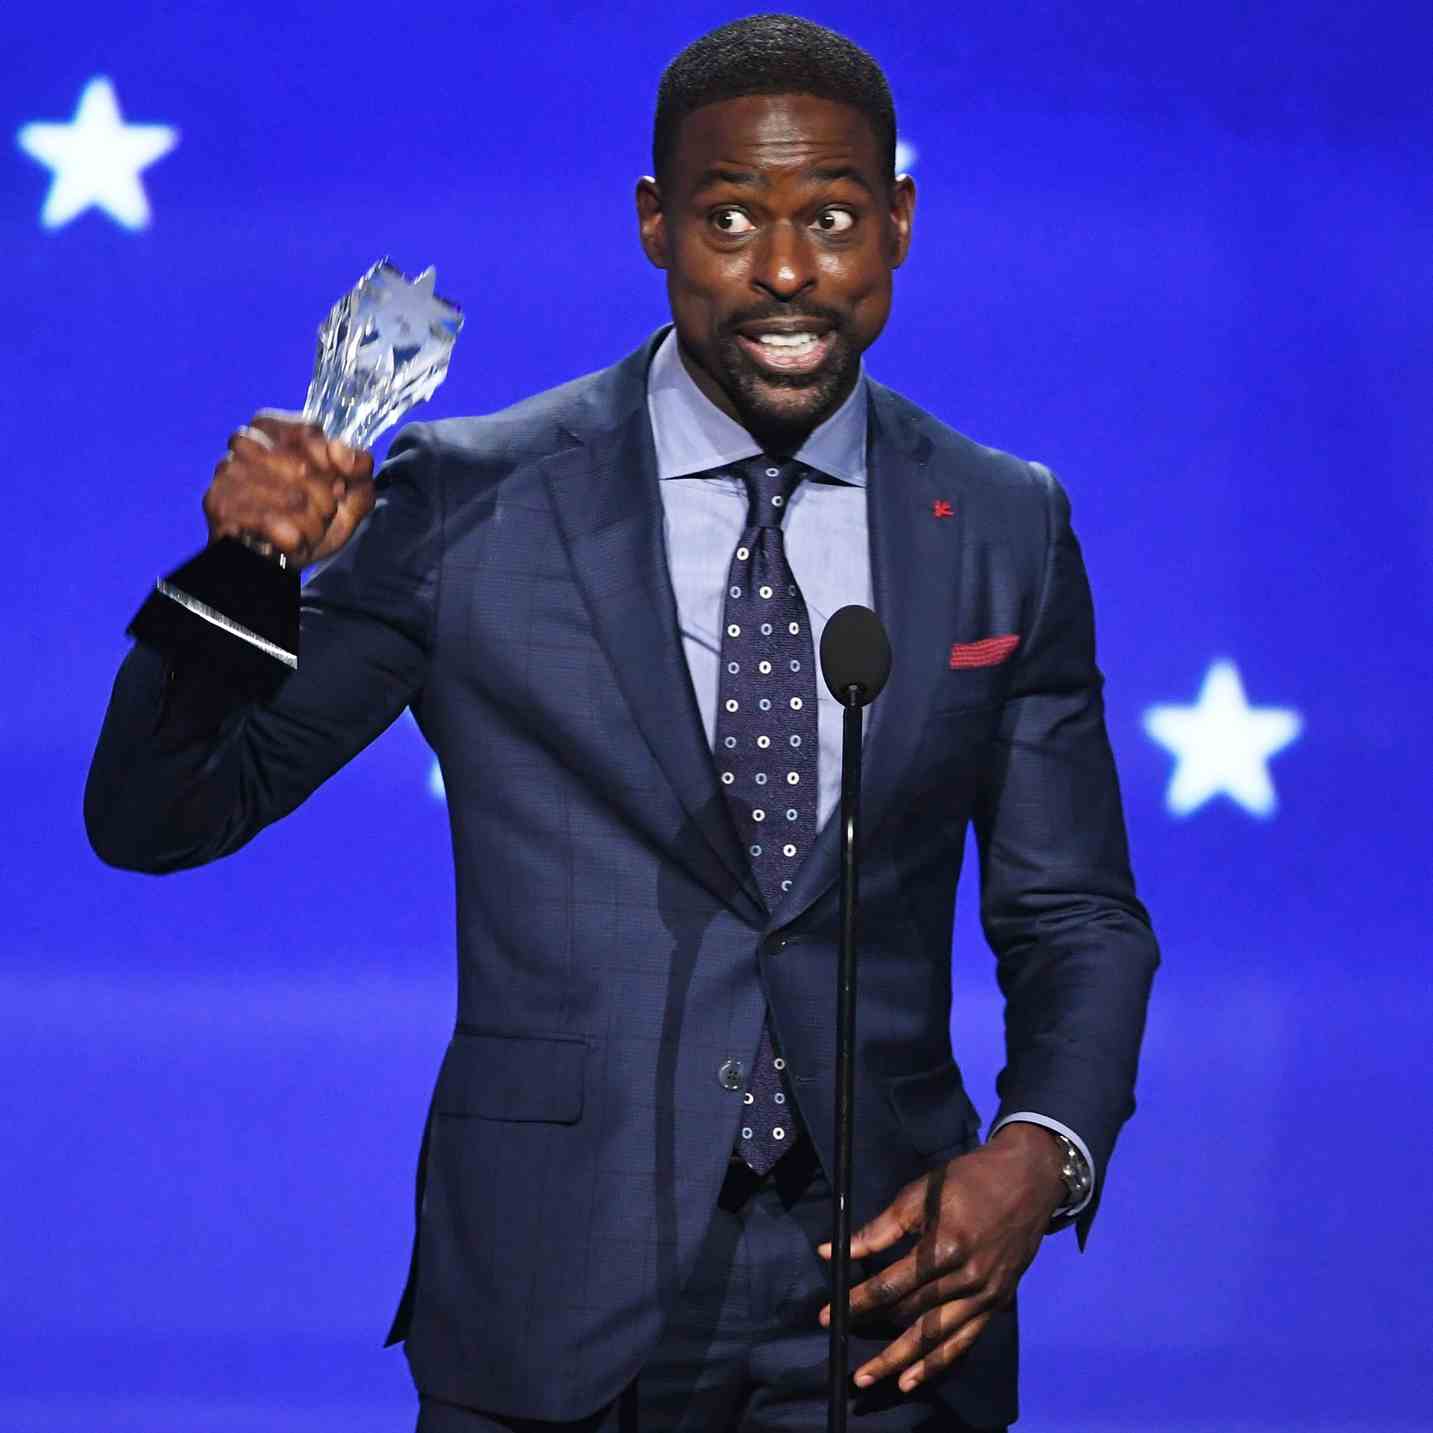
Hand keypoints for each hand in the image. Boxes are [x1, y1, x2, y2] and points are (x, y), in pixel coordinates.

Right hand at [203, 410, 374, 566]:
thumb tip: (340, 450)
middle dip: (325, 498)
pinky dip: (288, 534)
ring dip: (310, 521)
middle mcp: (245, 443)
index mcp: (275, 429)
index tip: (340, 483)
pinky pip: (266, 519)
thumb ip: (358, 467)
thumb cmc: (313, 518)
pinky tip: (292, 538)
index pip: (308, 431)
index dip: (331, 461)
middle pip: (302, 466)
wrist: (283, 559)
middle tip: (325, 512)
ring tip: (309, 529)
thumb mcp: (350, 494)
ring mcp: (228, 472)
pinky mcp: (219, 503)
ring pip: (290, 496)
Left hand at [817, 1122, 1065, 1393]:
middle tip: (840, 1340)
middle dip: (872, 1328)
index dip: (859, 1300)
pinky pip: (964, 1341)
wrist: (1028, 1181)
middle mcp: (967, 1278)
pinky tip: (913, 1379)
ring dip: (900, 1360)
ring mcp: (985, 1295)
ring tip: (869, 1376)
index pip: (892, 1284)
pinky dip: (938, 1363)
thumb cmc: (969, 1180)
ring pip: (936, 1337)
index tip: (830, 1312)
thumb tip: (834, 1251)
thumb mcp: (920, 1192)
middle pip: (912, 1314)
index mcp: (946, 1245)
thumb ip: (879, 1228)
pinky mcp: (997, 1303)